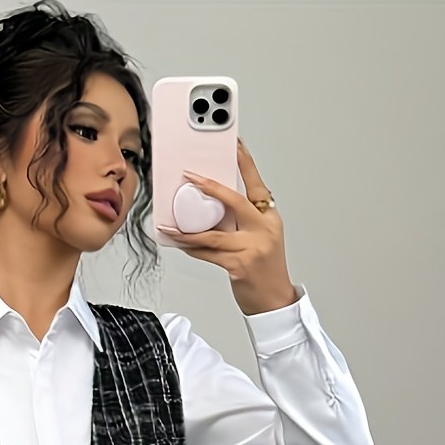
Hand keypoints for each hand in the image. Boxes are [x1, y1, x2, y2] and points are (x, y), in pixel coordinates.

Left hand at [156, 133, 298, 314]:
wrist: (275, 300)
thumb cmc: (267, 268)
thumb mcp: (263, 236)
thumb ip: (245, 220)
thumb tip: (217, 205)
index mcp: (269, 218)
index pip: (256, 183)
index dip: (244, 162)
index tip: (234, 144)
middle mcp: (262, 229)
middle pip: (234, 201)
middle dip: (210, 188)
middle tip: (191, 177)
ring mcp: (251, 248)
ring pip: (213, 234)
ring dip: (187, 231)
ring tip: (170, 226)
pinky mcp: (238, 266)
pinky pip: (208, 254)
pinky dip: (192, 249)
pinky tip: (180, 244)